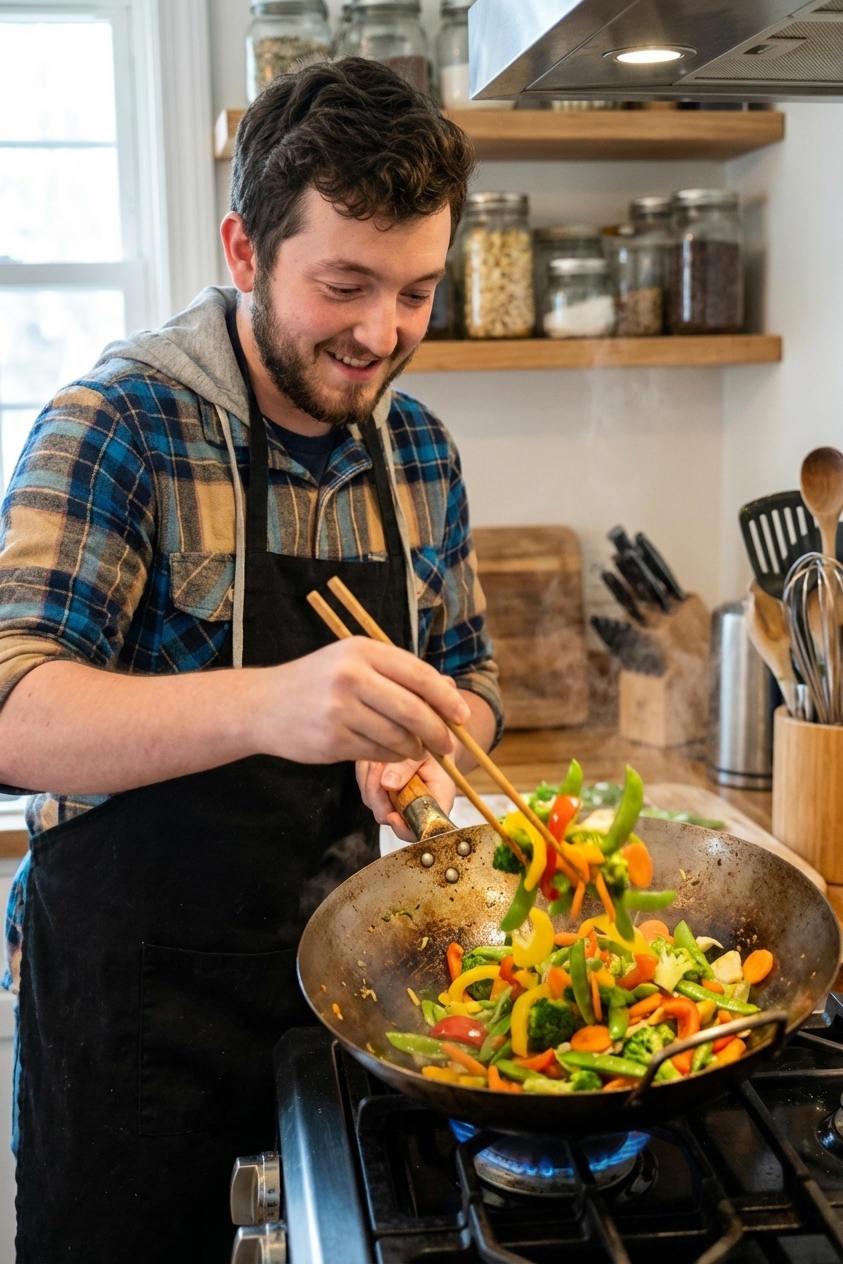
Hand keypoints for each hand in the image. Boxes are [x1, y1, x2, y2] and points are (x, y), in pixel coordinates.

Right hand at [257, 637, 469, 765]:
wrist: (262, 705)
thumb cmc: (316, 681)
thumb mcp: (352, 661)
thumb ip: (396, 673)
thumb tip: (447, 691)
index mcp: (362, 651)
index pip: (419, 675)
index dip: (446, 698)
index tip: (462, 715)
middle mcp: (351, 677)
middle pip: (413, 710)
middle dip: (439, 731)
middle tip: (449, 744)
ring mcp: (340, 710)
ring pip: (398, 736)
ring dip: (415, 748)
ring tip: (416, 748)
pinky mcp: (332, 740)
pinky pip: (378, 753)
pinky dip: (392, 756)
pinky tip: (391, 752)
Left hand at [357, 740, 458, 842]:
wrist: (426, 740)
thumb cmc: (431, 748)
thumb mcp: (423, 752)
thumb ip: (407, 767)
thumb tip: (388, 784)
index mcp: (436, 803)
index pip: (419, 830)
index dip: (404, 828)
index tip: (393, 816)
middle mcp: (413, 808)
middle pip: (386, 816)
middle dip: (378, 794)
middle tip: (379, 766)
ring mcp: (394, 802)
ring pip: (371, 800)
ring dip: (371, 779)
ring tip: (381, 758)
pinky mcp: (380, 792)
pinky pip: (364, 787)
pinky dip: (366, 773)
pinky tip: (377, 759)